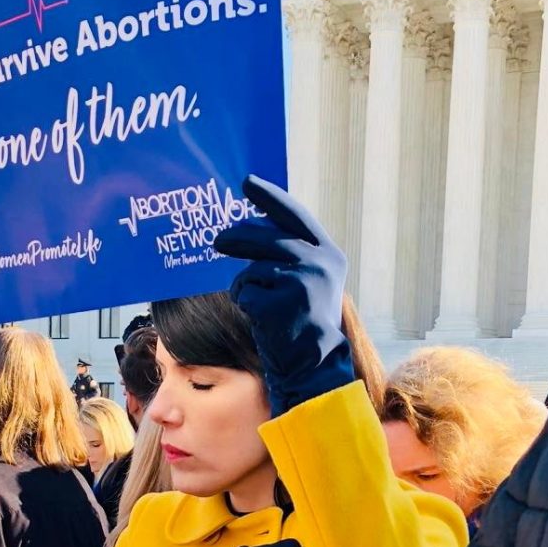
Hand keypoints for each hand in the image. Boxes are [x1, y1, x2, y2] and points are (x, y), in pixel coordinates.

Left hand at [214, 175, 353, 415]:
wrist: (313, 364)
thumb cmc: (302, 323)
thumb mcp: (308, 280)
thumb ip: (290, 253)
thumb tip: (251, 226)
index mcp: (329, 253)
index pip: (295, 215)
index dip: (270, 197)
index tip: (247, 182)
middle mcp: (320, 262)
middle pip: (267, 237)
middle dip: (238, 237)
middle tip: (218, 240)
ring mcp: (303, 281)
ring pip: (254, 268)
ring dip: (246, 285)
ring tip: (259, 304)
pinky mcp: (283, 301)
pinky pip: (246, 293)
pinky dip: (246, 305)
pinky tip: (263, 320)